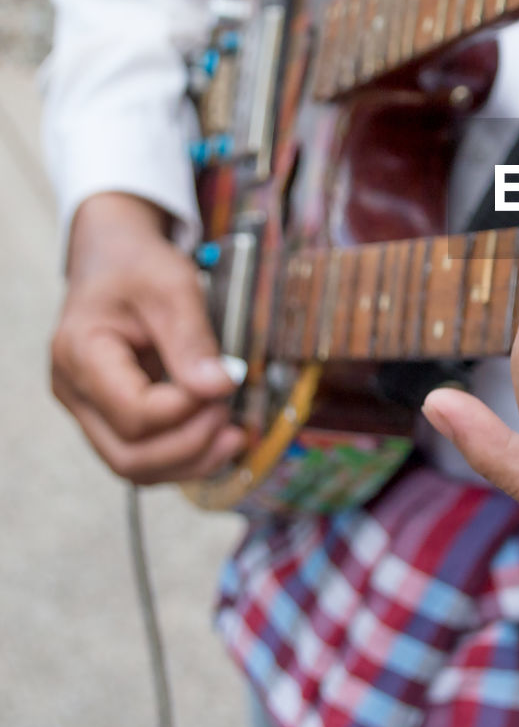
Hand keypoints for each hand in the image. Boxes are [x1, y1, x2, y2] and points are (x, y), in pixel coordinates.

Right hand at [50, 192, 243, 483]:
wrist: (116, 259)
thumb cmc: (139, 266)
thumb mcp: (173, 286)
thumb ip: (193, 339)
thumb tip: (221, 388)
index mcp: (80, 355)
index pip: (133, 413)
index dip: (185, 410)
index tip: (226, 384)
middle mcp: (75, 393)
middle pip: (128, 455)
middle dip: (190, 446)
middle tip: (233, 417)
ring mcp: (90, 410)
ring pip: (134, 467)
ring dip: (191, 461)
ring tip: (235, 436)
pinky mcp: (112, 417)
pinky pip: (145, 455)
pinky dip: (184, 456)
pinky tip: (219, 439)